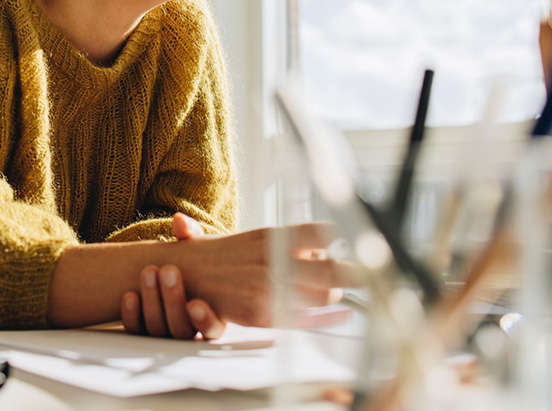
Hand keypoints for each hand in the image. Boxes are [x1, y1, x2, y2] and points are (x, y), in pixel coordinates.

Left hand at [121, 213, 226, 339]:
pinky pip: (136, 330)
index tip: (195, 303)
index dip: (205, 321)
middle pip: (180, 328)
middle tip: (167, 271)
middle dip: (172, 300)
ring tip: (148, 272)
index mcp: (212, 316)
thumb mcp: (197, 249)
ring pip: (157, 330)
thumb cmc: (192, 263)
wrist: (169, 271)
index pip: (213, 330)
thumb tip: (179, 220)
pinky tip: (129, 295)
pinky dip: (131, 314)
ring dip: (151, 302)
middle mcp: (188, 330)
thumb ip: (192, 236)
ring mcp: (164, 333)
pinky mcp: (142, 330)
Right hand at [184, 221, 352, 326]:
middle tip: (365, 274)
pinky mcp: (264, 313)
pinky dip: (328, 319)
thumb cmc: (222, 257)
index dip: (343, 240)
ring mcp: (270, 288)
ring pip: (324, 295)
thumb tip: (324, 248)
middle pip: (333, 268)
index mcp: (273, 236)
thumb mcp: (254, 238)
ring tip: (330, 292)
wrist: (185, 275)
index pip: (322, 232)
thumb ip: (289, 243)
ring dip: (334, 295)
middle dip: (354, 274)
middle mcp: (274, 260)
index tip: (356, 243)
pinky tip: (342, 316)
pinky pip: (306, 318)